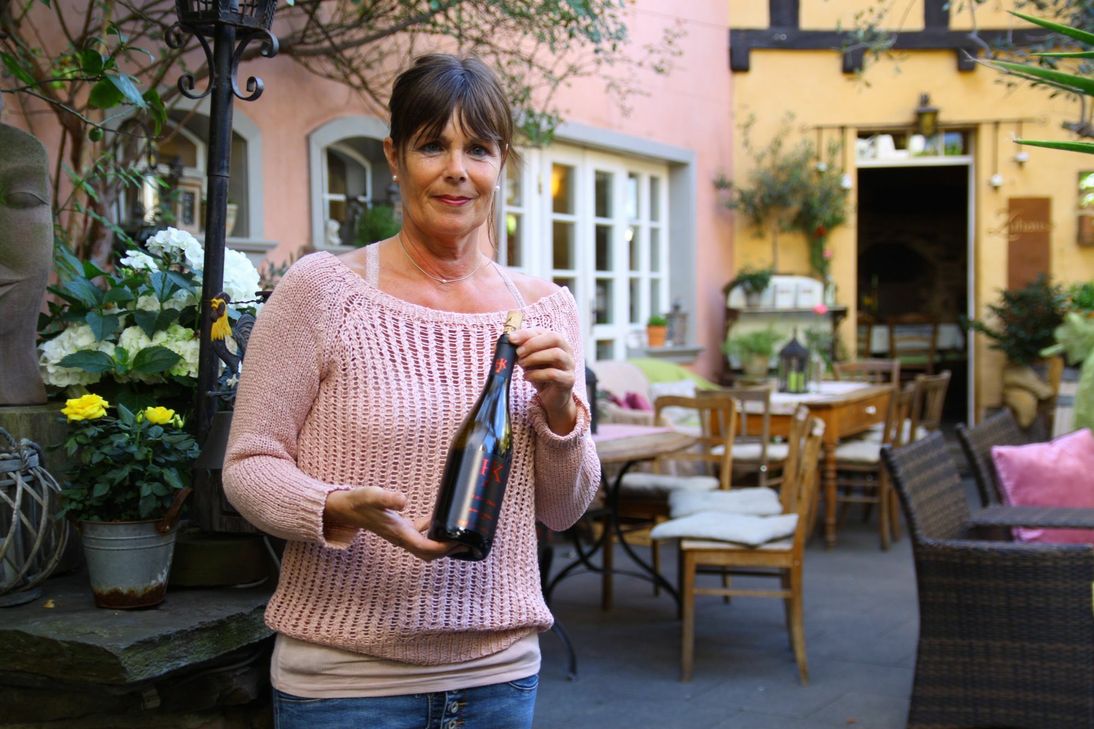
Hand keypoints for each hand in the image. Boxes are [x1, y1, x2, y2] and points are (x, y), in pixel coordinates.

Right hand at [324, 486, 457, 560]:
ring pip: (426, 547)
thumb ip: (387, 498)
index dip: (443, 548)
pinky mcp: (400, 528)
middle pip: (429, 553)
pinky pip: (421, 536)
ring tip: (459, 534)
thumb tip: (405, 500)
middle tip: (466, 540)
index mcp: (399, 533)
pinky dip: (433, 533)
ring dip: (442, 545)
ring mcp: (401, 535)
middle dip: (448, 551)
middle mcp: (402, 538)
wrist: (345, 508)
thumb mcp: (372, 495)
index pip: (426, 548)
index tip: (460, 541)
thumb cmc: (358, 502)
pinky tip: (440, 521)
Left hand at [508, 327, 578, 434]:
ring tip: (522, 365)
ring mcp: (569, 365)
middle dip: (533, 344)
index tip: (511, 339)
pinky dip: (537, 374)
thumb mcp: (529, 360)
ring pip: (556, 354)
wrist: (552, 397)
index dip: (526, 334)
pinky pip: (554, 374)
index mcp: (557, 342)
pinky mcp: (568, 380)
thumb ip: (520, 350)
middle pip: (555, 338)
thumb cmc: (541, 374)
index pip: (543, 331)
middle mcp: (567, 351)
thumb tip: (501, 344)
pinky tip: (527, 377)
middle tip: (518, 353)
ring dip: (535, 358)